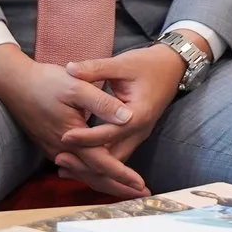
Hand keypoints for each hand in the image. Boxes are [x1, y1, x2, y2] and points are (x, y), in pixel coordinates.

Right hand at [0, 43, 136, 183]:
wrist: (14, 82)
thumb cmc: (46, 82)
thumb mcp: (78, 86)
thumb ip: (103, 103)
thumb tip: (128, 118)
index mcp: (71, 138)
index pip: (102, 164)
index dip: (123, 176)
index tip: (142, 185)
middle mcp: (61, 150)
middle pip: (94, 176)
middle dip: (118, 187)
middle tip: (142, 194)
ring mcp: (54, 149)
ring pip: (84, 173)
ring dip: (106, 181)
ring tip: (127, 187)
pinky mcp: (51, 144)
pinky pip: (75, 165)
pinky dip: (92, 172)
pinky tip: (103, 172)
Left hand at [49, 43, 188, 198]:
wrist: (173, 67)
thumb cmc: (148, 64)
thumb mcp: (122, 63)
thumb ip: (95, 68)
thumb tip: (69, 69)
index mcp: (139, 115)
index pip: (110, 132)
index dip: (86, 136)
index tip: (64, 136)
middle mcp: (140, 130)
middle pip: (114, 158)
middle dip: (88, 163)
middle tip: (59, 159)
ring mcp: (139, 135)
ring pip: (116, 161)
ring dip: (92, 166)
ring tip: (64, 167)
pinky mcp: (134, 135)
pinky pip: (117, 155)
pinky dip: (99, 161)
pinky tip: (78, 161)